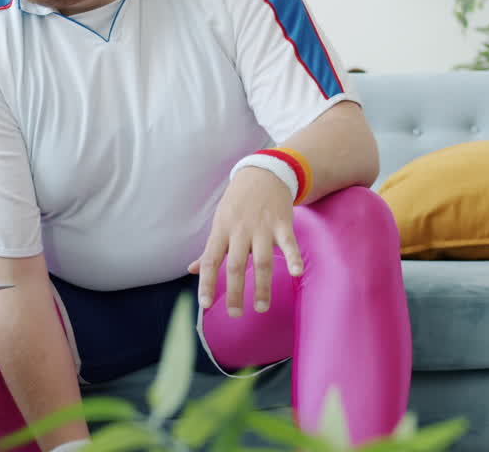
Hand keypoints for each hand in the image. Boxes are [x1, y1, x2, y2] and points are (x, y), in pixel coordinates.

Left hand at [187, 166, 302, 316]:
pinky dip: (293, 257)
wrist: (263, 173)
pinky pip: (288, 243)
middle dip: (235, 292)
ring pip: (262, 260)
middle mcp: (240, 230)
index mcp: (222, 230)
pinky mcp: (282, 223)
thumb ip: (209, 249)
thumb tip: (192, 270)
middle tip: (235, 314)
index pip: (211, 260)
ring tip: (261, 307)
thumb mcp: (219, 221)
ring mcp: (262, 227)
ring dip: (262, 286)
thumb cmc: (238, 202)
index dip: (207, 282)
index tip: (205, 304)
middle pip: (237, 265)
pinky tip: (296, 273)